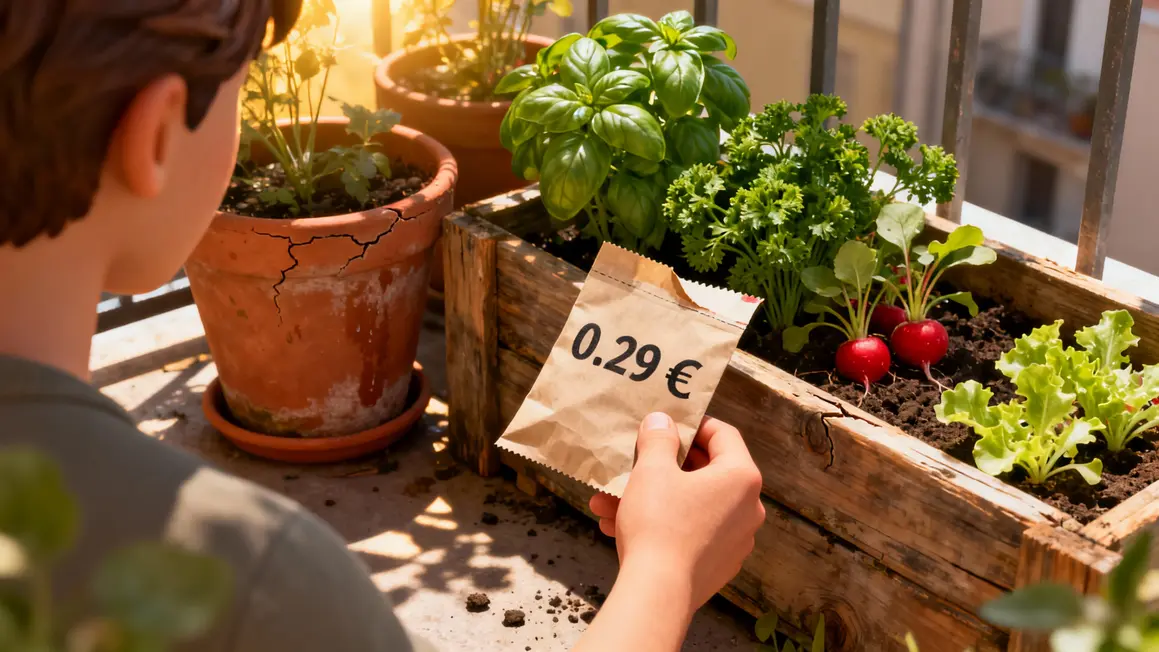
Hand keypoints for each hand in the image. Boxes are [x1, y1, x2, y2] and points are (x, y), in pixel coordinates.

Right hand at [589, 412, 764, 614]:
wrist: (658, 593)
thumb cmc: (658, 523)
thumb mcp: (652, 470)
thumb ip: (659, 438)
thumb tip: (662, 421)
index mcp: (741, 478)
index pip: (723, 435)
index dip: (693, 424)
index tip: (668, 424)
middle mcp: (748, 508)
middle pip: (706, 472)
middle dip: (662, 466)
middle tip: (636, 460)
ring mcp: (736, 540)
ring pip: (690, 505)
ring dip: (651, 498)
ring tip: (609, 500)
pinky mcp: (718, 564)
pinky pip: (689, 531)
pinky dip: (661, 523)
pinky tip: (618, 524)